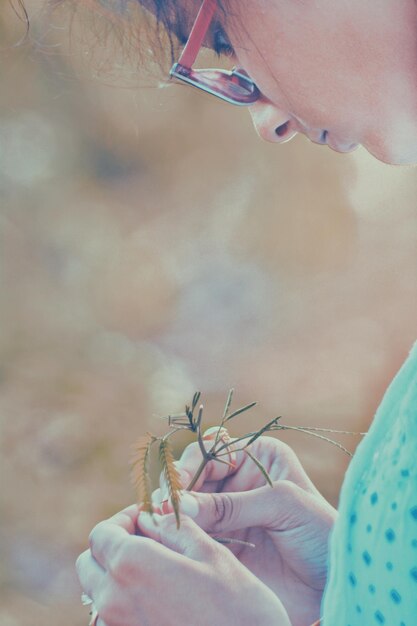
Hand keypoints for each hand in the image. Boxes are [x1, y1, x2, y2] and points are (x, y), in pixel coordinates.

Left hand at [76, 504, 291, 625]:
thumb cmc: (239, 607)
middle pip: (90, 562)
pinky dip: (125, 600)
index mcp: (132, 565)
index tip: (146, 518)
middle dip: (113, 545)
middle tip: (149, 540)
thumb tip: (152, 517)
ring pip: (97, 592)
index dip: (122, 519)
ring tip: (157, 568)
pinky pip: (111, 617)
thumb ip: (174, 529)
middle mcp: (114, 599)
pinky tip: (161, 596)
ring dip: (116, 574)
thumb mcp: (211, 554)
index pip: (102, 533)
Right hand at [158, 432, 336, 625]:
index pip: (213, 450)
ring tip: (161, 524)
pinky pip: (190, 535)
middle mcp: (237, 481)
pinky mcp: (220, 543)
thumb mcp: (282, 505)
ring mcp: (226, 513)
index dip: (193, 464)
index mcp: (256, 458)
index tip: (181, 485)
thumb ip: (232, 504)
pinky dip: (176, 536)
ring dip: (172, 513)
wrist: (333, 583)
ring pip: (187, 506)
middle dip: (178, 489)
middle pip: (193, 476)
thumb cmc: (321, 532)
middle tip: (166, 508)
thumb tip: (181, 505)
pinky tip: (167, 540)